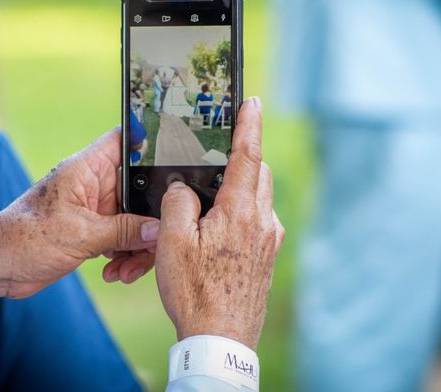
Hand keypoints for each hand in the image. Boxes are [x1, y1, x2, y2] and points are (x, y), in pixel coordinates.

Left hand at [0, 128, 158, 303]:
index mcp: (88, 169)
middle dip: (152, 215)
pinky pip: (124, 237)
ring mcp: (96, 209)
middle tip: (159, 239)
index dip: (152, 141)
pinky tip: (117, 272)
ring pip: (136, 218)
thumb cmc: (26, 237)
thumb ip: (124, 230)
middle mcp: (95, 185)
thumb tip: (160, 231)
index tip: (179, 155)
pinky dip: (126, 255)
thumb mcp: (80, 234)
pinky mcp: (94, 231)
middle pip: (141, 188)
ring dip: (139, 244)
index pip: (125, 140)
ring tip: (129, 268)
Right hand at [154, 97, 284, 349]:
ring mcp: (269, 240)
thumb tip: (184, 188)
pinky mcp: (268, 256)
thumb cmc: (195, 292)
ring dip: (240, 187)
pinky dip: (242, 212)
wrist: (221, 339)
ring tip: (210, 203)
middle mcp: (262, 221)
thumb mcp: (172, 242)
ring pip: (259, 196)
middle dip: (242, 157)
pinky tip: (219, 232)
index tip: (252, 101)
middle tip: (218, 156)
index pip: (248, 155)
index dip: (249, 124)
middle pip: (257, 172)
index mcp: (239, 212)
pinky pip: (258, 219)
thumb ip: (178, 202)